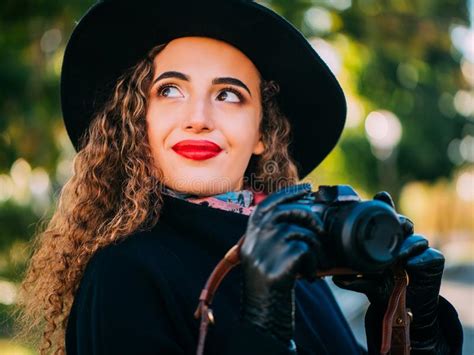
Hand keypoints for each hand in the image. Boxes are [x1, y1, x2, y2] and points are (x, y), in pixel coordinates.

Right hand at [240, 183, 327, 347]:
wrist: (261, 318)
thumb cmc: (268, 288)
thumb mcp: (264, 257)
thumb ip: (274, 237)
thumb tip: (302, 216)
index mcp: (250, 236)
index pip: (268, 204)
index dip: (288, 193)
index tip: (306, 187)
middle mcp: (254, 240)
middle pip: (286, 212)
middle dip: (309, 215)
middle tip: (320, 229)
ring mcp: (264, 252)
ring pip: (299, 231)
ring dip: (314, 247)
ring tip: (313, 262)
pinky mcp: (277, 265)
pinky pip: (305, 250)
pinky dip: (314, 263)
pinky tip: (309, 276)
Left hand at [333, 191, 449, 353]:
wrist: (404, 309)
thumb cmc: (382, 288)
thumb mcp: (366, 284)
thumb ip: (353, 280)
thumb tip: (337, 278)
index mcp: (384, 240)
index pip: (385, 218)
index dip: (385, 204)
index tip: (381, 196)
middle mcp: (401, 242)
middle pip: (404, 224)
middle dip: (400, 221)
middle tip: (397, 224)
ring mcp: (417, 251)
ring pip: (417, 238)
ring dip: (410, 242)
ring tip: (401, 250)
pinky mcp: (433, 262)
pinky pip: (431, 256)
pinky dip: (421, 259)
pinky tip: (412, 263)